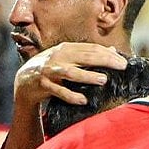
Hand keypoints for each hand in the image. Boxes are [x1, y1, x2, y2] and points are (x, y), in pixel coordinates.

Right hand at [13, 42, 127, 105]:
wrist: (25, 80)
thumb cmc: (52, 68)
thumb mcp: (68, 58)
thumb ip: (89, 55)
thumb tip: (113, 50)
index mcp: (66, 48)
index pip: (91, 48)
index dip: (108, 54)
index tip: (123, 61)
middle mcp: (58, 57)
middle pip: (85, 57)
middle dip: (105, 61)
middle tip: (121, 67)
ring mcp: (50, 70)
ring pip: (71, 72)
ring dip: (88, 76)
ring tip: (103, 80)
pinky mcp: (44, 85)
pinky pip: (59, 91)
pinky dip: (71, 95)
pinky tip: (83, 100)